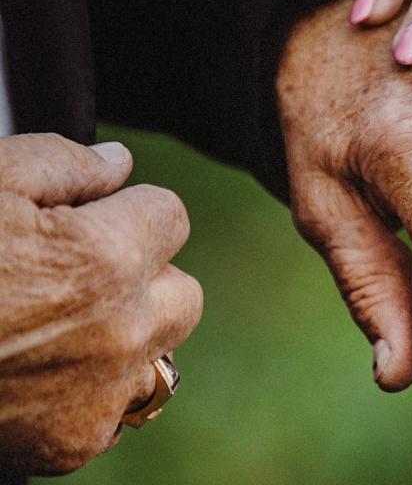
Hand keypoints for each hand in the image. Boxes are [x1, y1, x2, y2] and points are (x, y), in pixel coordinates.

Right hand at [0, 135, 201, 475]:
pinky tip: (35, 373)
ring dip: (127, 337)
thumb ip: (61, 163)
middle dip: (143, 276)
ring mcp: (100, 396)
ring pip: (159, 354)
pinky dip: (91, 392)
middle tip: (74, 274)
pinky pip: (116, 409)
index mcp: (104, 261)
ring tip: (56, 325)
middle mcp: (121, 334)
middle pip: (181, 292)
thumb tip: (118, 163)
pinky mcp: (70, 444)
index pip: (170, 217)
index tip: (87, 217)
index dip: (126, 210)